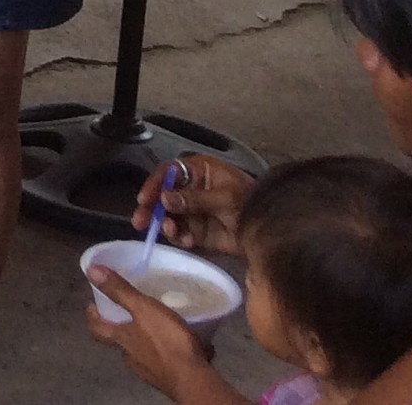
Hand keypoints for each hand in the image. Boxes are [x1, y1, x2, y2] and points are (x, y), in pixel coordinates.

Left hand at [84, 265, 218, 396]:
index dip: (92, 317)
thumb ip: (119, 290)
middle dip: (123, 327)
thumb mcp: (143, 309)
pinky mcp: (169, 379)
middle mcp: (131, 358)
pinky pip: (165, 361)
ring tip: (161, 324)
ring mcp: (150, 371)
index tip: (91, 305)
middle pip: (121, 341)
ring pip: (143, 352)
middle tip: (131, 311)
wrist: (194, 380)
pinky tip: (183, 343)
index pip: (97, 329)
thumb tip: (91, 269)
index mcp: (122, 340)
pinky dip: (169, 351)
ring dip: (147, 339)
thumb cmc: (166, 342)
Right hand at [131, 155, 250, 255]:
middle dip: (151, 209)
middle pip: (162, 196)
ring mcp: (193, 211)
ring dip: (166, 225)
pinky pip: (181, 234)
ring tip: (172, 231)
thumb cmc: (250, 202)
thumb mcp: (223, 198)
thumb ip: (194, 199)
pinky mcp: (197, 231)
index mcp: (198, 171)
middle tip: (140, 222)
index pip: (168, 173)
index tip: (143, 199)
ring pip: (169, 217)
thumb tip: (165, 198)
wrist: (271, 230)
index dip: (154, 185)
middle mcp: (190, 189)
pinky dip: (180, 238)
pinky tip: (188, 241)